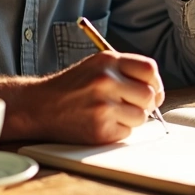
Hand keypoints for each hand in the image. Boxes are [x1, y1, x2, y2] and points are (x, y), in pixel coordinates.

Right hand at [27, 51, 164, 143]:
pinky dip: (117, 131)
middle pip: (149, 96)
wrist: (39, 106)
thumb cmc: (71, 87)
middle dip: (145, 104)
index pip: (149, 70)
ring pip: (140, 117)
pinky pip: (126, 133)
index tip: (152, 91)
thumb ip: (124, 71)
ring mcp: (103, 106)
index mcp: (107, 61)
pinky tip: (100, 123)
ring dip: (131, 119)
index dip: (155, 83)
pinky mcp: (99, 129)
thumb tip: (156, 90)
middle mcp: (106, 81)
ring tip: (111, 114)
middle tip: (132, 107)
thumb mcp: (95, 66)